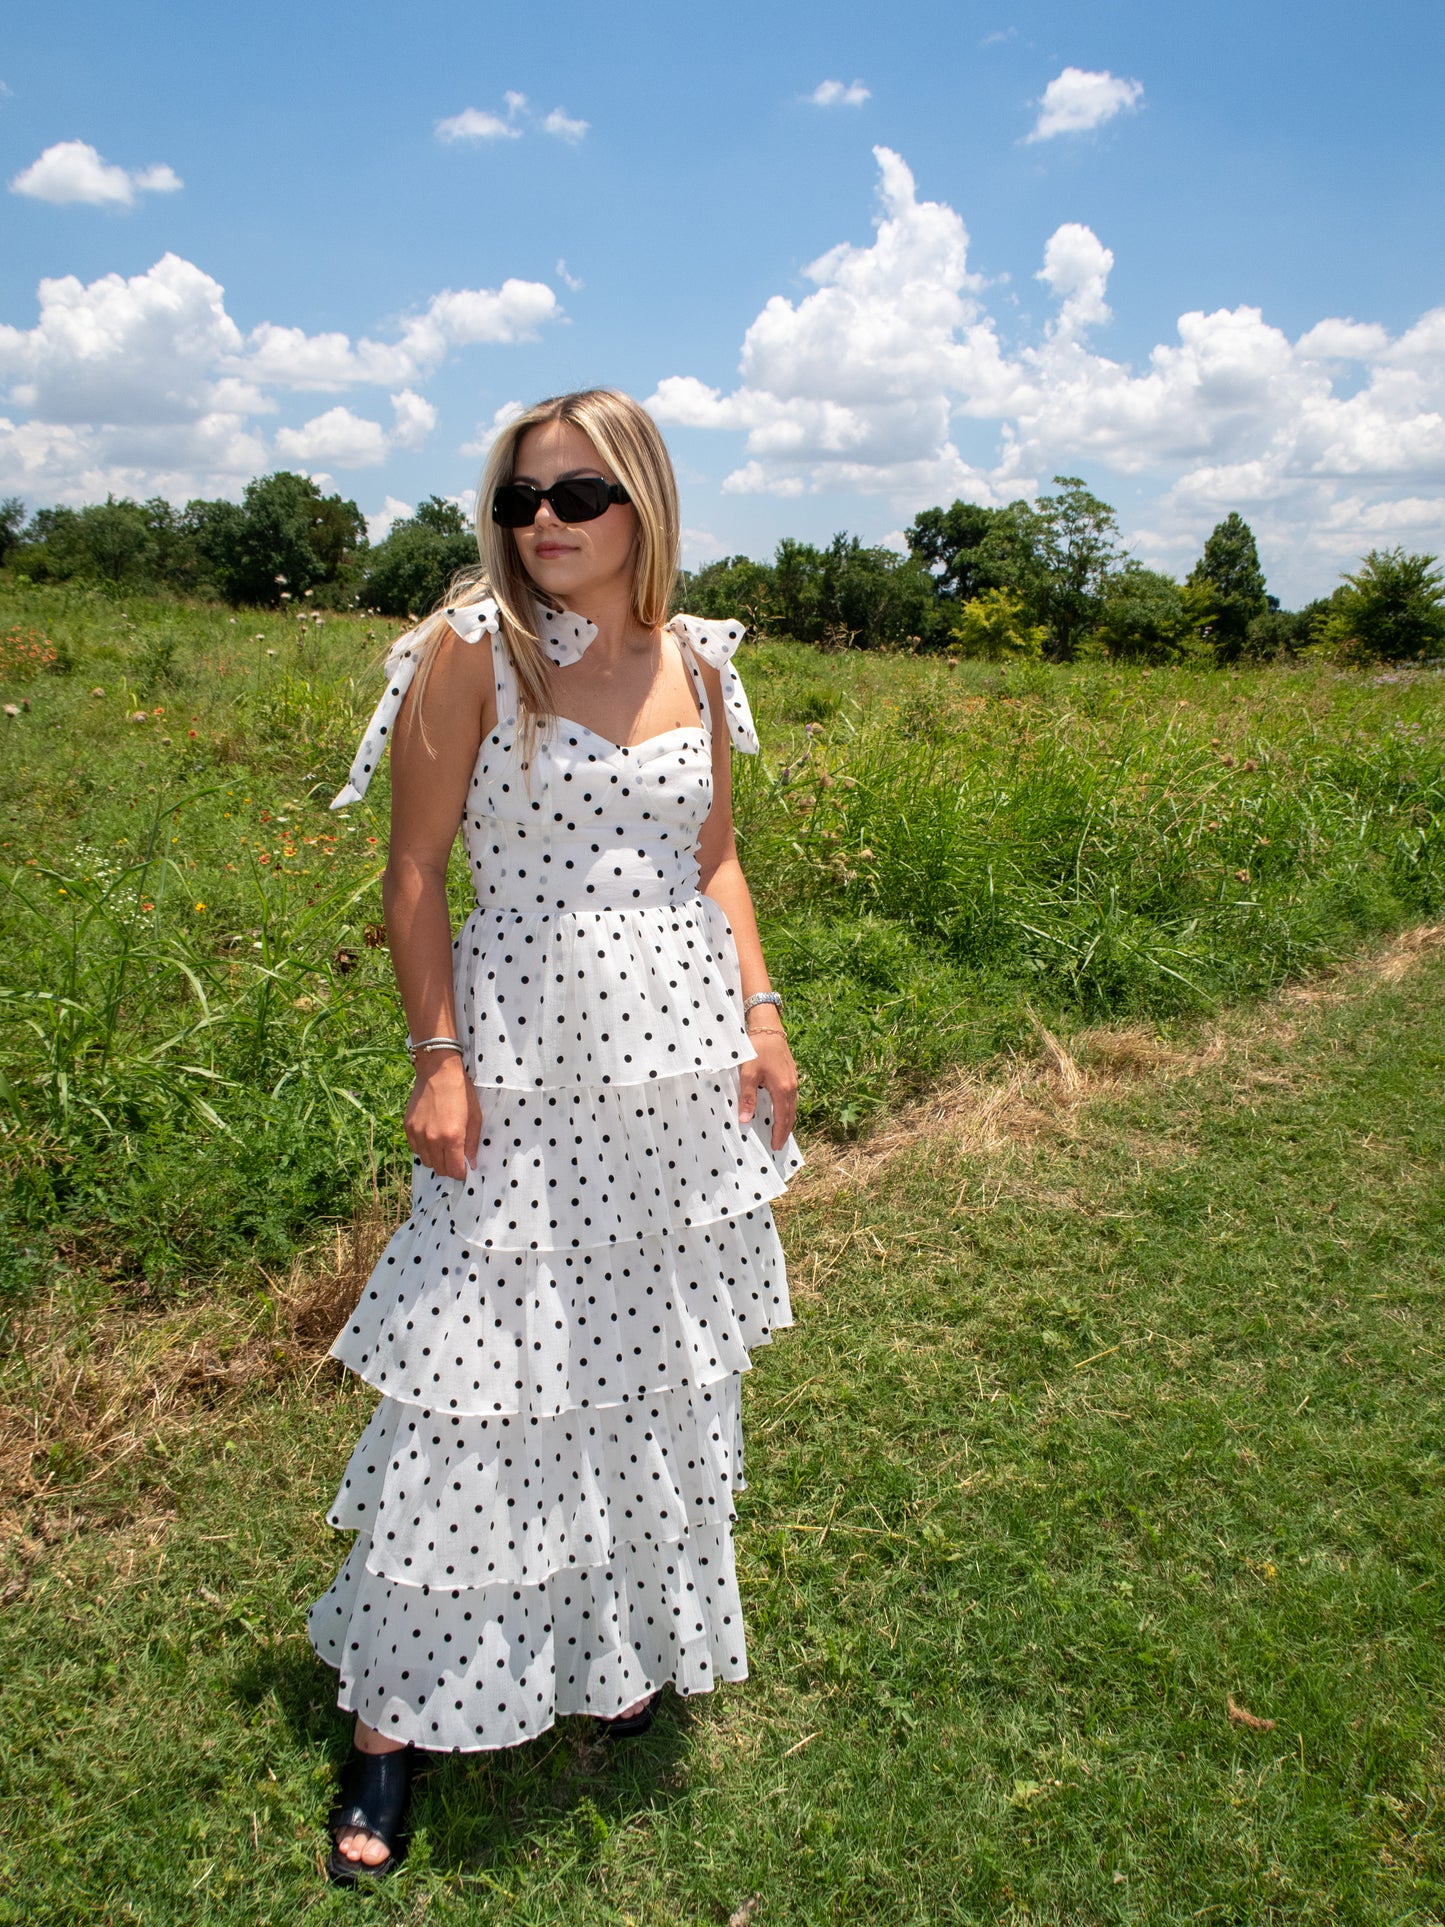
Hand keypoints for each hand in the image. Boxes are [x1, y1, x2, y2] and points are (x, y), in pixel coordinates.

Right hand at [404, 1053, 481, 1179]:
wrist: (438, 1071)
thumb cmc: (461, 1091)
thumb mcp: (475, 1116)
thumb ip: (473, 1143)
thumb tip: (472, 1163)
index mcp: (452, 1137)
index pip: (455, 1170)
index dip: (462, 1173)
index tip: (465, 1169)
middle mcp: (432, 1139)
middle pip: (440, 1169)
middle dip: (450, 1168)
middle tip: (456, 1159)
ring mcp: (417, 1134)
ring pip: (426, 1161)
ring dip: (436, 1160)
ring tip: (444, 1148)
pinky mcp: (408, 1127)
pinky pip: (415, 1149)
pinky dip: (424, 1149)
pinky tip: (432, 1139)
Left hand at [739, 1028, 797, 1150]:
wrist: (768, 1028)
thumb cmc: (757, 1049)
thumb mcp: (747, 1074)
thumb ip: (747, 1098)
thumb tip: (745, 1120)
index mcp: (782, 1089)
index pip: (782, 1119)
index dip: (779, 1134)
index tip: (774, 1146)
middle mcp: (792, 1087)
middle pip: (791, 1115)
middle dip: (785, 1131)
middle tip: (778, 1145)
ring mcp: (793, 1080)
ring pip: (792, 1106)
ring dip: (787, 1121)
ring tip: (779, 1132)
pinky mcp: (791, 1074)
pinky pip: (791, 1098)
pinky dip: (787, 1109)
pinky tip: (780, 1111)